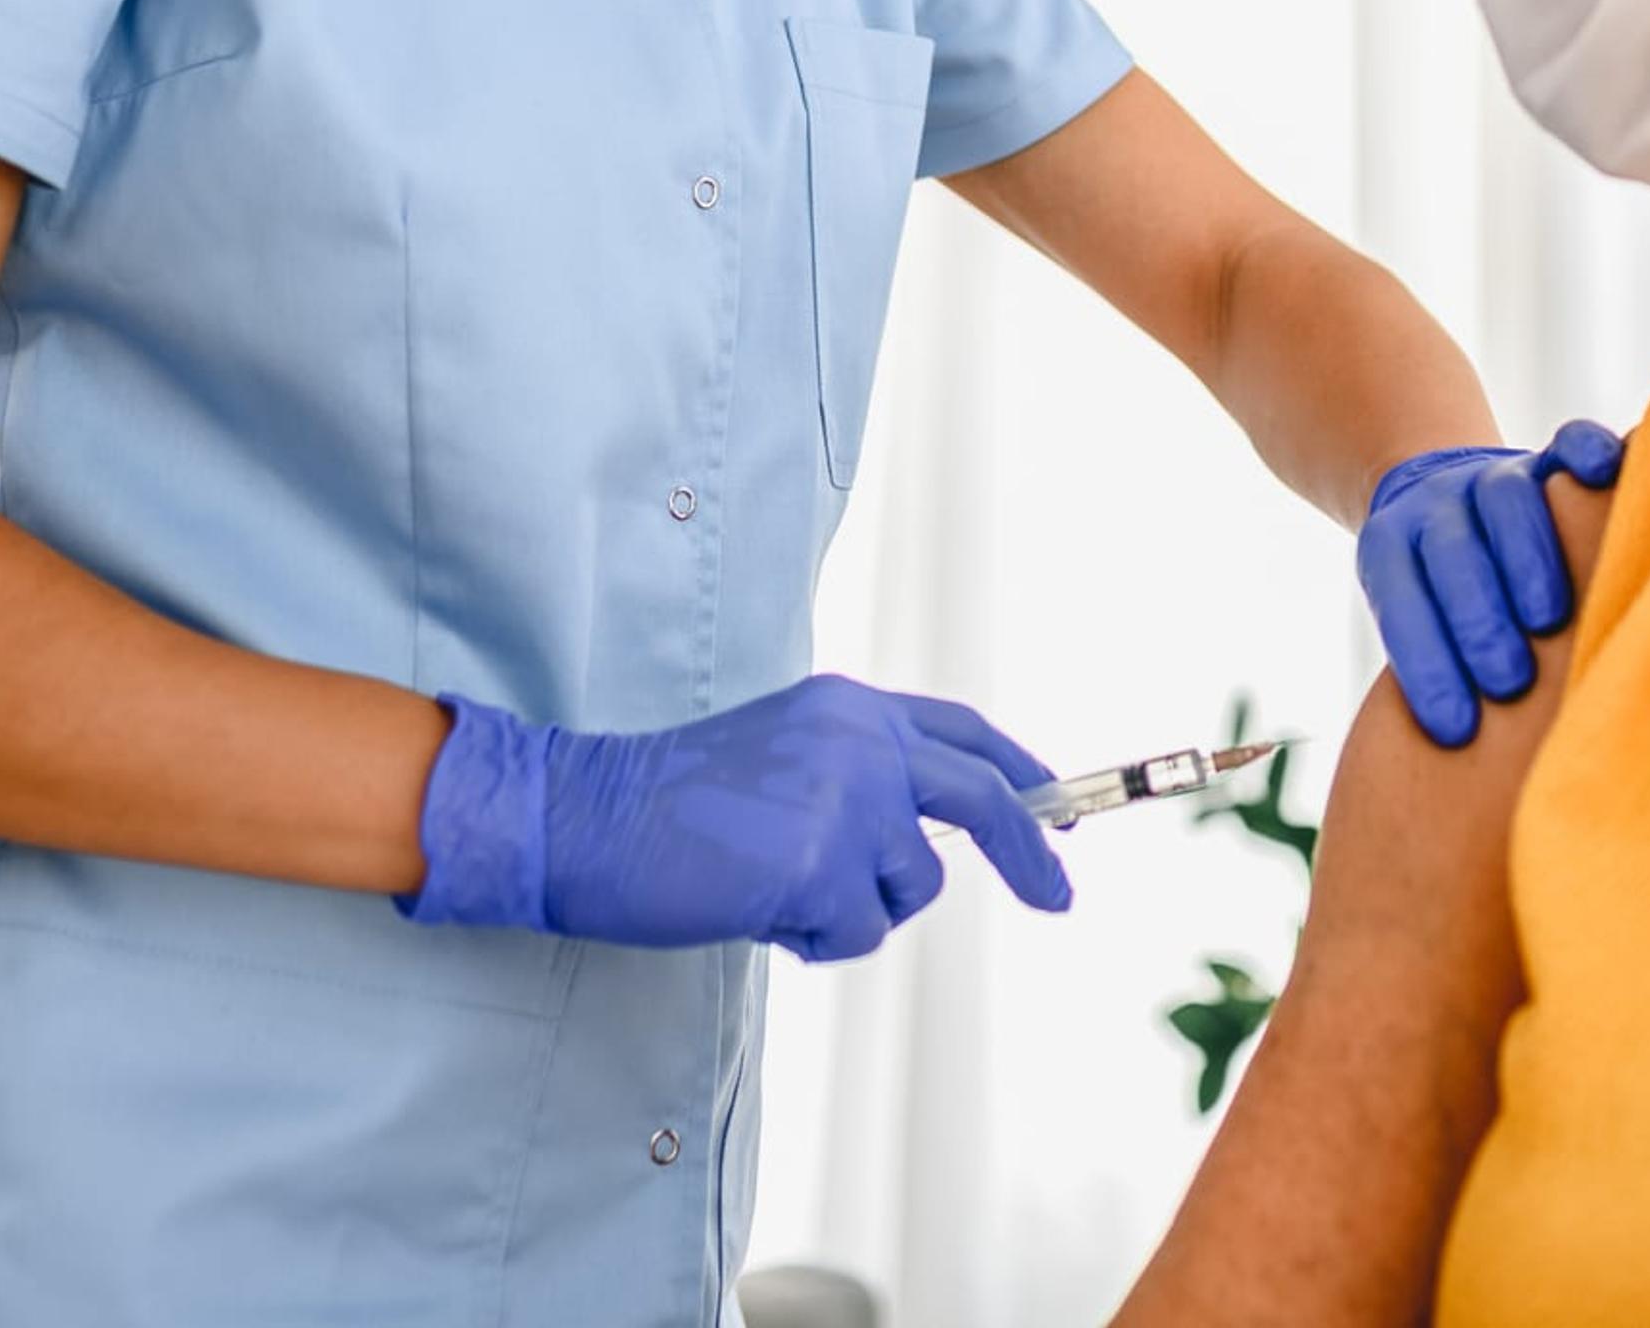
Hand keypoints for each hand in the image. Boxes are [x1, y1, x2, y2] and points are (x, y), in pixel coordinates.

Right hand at [401, 673, 1074, 960]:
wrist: (587, 817)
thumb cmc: (668, 805)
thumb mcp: (782, 757)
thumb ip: (854, 778)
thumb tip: (923, 845)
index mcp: (850, 707)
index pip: (963, 733)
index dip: (1020, 770)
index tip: (1061, 810)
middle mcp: (863, 740)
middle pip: (982, 799)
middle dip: (1031, 852)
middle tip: (1059, 897)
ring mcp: (848, 798)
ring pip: (910, 887)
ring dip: (853, 910)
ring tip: (773, 889)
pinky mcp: (824, 863)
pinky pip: (856, 934)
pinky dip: (812, 941)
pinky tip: (756, 910)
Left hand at [1357, 419, 1625, 747]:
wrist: (1439, 493)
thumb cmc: (1442, 600)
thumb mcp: (1417, 624)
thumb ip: (1436, 671)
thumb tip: (1460, 795)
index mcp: (1392, 551)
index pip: (1400, 603)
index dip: (1424, 664)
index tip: (1454, 729)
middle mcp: (1439, 509)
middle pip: (1449, 553)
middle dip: (1476, 618)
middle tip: (1506, 681)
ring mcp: (1493, 478)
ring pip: (1504, 500)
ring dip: (1526, 555)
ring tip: (1551, 619)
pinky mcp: (1546, 459)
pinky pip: (1566, 442)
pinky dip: (1587, 453)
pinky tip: (1608, 478)